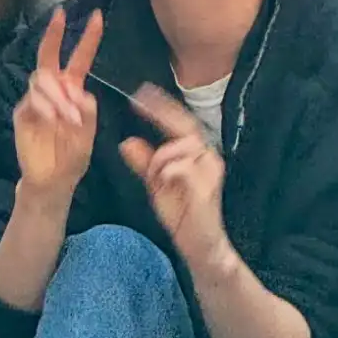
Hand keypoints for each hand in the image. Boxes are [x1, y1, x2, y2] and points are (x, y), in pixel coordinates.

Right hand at [14, 8, 103, 199]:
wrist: (53, 182)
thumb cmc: (72, 157)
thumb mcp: (88, 134)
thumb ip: (87, 111)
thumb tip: (78, 92)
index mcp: (72, 90)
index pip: (79, 58)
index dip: (88, 38)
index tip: (97, 16)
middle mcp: (53, 89)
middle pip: (49, 55)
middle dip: (54, 33)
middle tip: (60, 16)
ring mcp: (36, 99)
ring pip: (42, 78)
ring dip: (58, 95)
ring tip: (70, 118)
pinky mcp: (23, 113)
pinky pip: (32, 100)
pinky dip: (45, 106)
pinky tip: (54, 119)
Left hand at [120, 84, 227, 268]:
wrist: (198, 245)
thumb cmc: (181, 212)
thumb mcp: (155, 183)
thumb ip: (143, 163)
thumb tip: (127, 142)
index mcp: (196, 153)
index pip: (181, 122)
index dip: (163, 106)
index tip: (141, 92)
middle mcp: (207, 157)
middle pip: (185, 125)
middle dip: (161, 112)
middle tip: (139, 101)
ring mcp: (210, 171)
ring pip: (180, 145)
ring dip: (160, 156)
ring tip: (154, 176)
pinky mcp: (207, 186)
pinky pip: (182, 166)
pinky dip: (167, 170)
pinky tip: (162, 180)